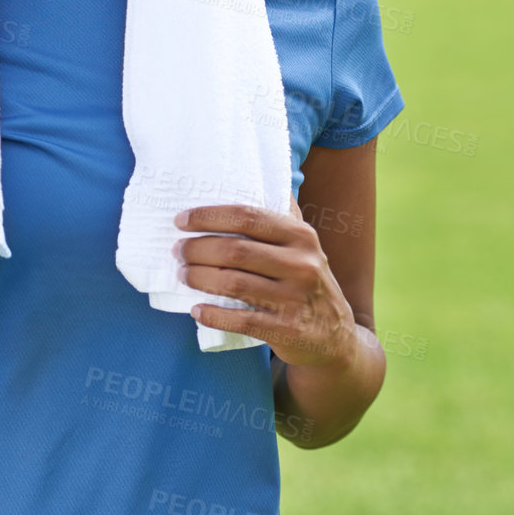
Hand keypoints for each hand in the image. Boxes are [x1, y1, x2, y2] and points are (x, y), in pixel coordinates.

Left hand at [175, 194, 358, 369]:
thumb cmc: (306, 281)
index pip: (247, 217)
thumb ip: (279, 218)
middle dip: (197, 249)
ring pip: (233, 283)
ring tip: (183, 275)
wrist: (335, 335)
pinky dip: (213, 314)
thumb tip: (246, 179)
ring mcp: (295, 298)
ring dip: (199, 278)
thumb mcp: (303, 246)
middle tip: (178, 251)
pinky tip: (197, 310)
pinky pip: (241, 320)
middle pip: (235, 250)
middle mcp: (302, 264)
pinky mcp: (287, 329)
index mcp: (301, 236)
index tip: (181, 220)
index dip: (209, 216)